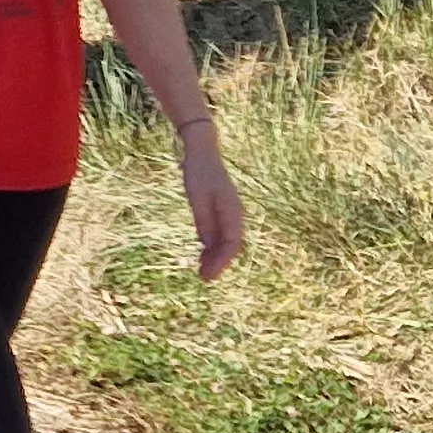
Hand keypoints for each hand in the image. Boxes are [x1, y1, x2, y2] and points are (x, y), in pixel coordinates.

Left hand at [181, 128, 245, 279]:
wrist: (202, 154)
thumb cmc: (198, 173)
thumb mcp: (197, 197)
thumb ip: (204, 221)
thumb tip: (208, 246)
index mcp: (232, 211)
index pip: (231, 244)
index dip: (221, 262)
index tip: (208, 275)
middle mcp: (235, 214)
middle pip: (231, 246)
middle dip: (219, 263)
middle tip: (203, 278)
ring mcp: (229, 213)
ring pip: (226, 242)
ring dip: (216, 257)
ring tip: (202, 272)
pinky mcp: (221, 212)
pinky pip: (221, 234)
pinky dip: (213, 247)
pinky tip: (202, 255)